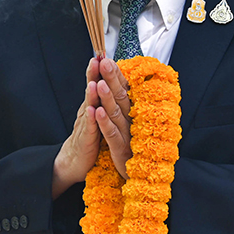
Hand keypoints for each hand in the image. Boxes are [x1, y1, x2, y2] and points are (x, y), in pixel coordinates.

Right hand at [52, 58, 103, 197]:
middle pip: (91, 90)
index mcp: (92, 105)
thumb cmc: (88, 138)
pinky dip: (91, 119)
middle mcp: (88, 112)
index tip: (103, 53)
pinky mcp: (86, 139)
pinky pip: (89, 128)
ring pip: (90, 106)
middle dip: (94, 75)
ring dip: (92, 94)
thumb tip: (109, 82)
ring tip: (94, 82)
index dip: (99, 70)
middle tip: (97, 59)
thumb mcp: (96, 116)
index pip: (96, 84)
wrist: (73, 161)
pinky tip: (92, 110)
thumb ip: (101, 100)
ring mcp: (86, 125)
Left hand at [93, 57, 132, 178]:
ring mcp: (126, 134)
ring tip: (98, 82)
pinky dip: (104, 122)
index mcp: (131, 112)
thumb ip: (123, 104)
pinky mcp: (121, 149)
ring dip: (107, 97)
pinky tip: (97, 111)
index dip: (115, 73)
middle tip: (104, 61)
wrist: (135, 175)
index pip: (123, 88)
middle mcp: (131, 119)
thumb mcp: (126, 123)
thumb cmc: (129, 145)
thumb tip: (119, 82)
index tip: (106, 57)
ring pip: (116, 112)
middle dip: (111, 78)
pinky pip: (111, 133)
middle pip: (120, 95)